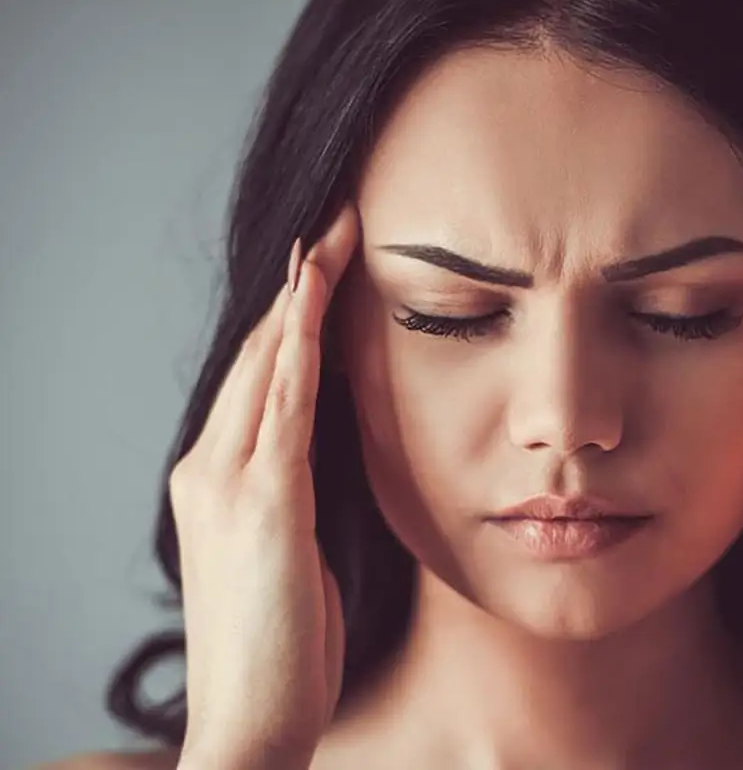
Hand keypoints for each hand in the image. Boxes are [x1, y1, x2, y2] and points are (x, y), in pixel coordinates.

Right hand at [171, 205, 359, 769]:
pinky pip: (283, 403)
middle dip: (297, 282)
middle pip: (259, 353)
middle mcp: (209, 467)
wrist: (251, 722)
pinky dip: (298, 343)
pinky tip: (315, 295)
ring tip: (332, 230)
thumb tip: (323, 454)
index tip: (326, 261)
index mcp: (217, 480)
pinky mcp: (260, 503)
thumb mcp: (290, 556)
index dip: (290, 313)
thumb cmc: (281, 647)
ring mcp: (228, 482)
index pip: (260, 376)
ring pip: (267, 362)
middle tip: (335, 220)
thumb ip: (296, 497)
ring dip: (300, 292)